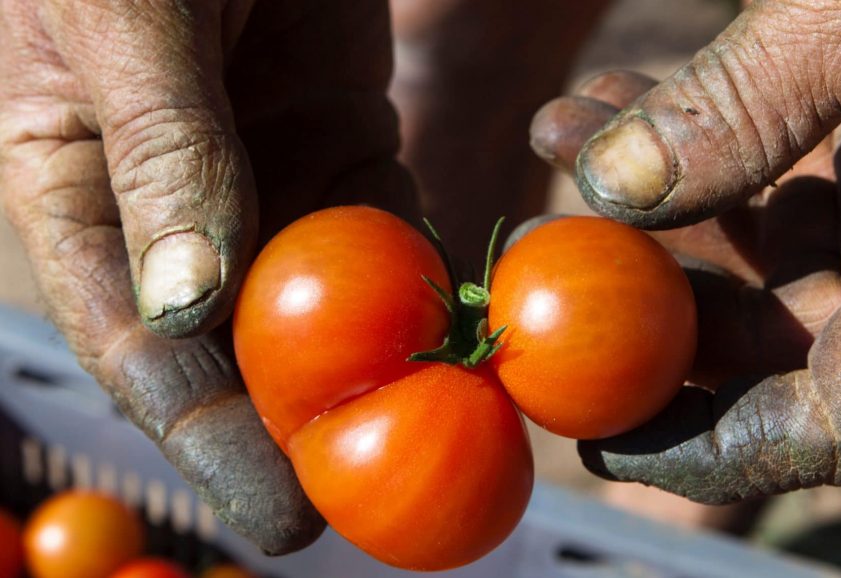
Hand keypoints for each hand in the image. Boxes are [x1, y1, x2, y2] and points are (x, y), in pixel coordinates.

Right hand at [0, 0, 412, 550]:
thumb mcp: (124, 22)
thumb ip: (160, 154)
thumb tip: (191, 308)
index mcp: (81, 192)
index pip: (142, 346)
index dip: (209, 439)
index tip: (283, 514)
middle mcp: (178, 205)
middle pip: (242, 346)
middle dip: (307, 425)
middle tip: (384, 500)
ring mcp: (269, 176)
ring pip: (326, 301)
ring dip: (380, 369)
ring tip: (443, 438)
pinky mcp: (345, 137)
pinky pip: (391, 229)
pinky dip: (428, 283)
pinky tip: (470, 335)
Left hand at [530, 0, 840, 502]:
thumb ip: (743, 103)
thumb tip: (609, 186)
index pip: (838, 421)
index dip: (714, 450)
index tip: (603, 436)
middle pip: (783, 337)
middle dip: (653, 289)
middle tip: (554, 236)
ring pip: (777, 254)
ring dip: (662, 198)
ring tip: (563, 130)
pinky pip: (802, 185)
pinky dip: (715, 149)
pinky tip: (624, 100)